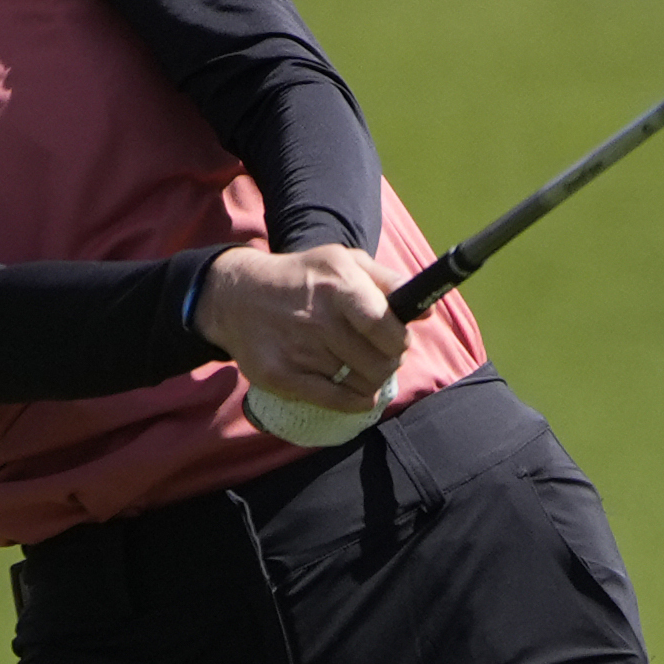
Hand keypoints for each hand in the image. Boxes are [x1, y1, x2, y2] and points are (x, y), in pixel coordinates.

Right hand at [193, 246, 410, 417]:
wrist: (237, 296)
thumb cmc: (302, 277)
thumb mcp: (343, 261)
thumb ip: (387, 281)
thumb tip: (425, 310)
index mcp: (337, 284)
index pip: (385, 327)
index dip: (400, 340)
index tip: (396, 340)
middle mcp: (317, 318)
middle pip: (379, 363)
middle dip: (388, 363)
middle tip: (379, 356)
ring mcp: (298, 350)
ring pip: (362, 385)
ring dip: (370, 380)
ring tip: (359, 367)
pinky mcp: (282, 376)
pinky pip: (337, 402)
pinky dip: (356, 402)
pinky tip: (356, 393)